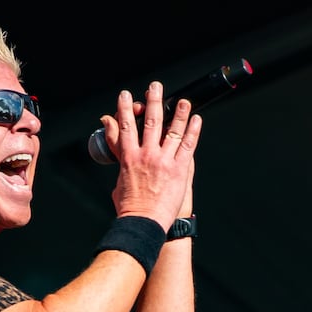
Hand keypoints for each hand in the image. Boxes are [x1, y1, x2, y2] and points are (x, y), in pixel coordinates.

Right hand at [96, 81, 200, 228]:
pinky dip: (193, 131)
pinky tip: (197, 119)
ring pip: (172, 130)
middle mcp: (145, 155)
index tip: (125, 96)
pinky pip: (188, 146)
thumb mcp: (118, 182)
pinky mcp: (178, 170)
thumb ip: (118, 162)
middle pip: (150, 121)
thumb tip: (114, 153)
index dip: (124, 109)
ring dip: (178, 112)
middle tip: (155, 87)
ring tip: (183, 99)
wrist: (143, 224)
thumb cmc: (130, 209)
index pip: (124, 127)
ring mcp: (163, 161)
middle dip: (152, 101)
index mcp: (128, 158)